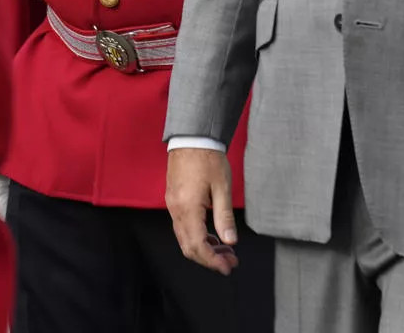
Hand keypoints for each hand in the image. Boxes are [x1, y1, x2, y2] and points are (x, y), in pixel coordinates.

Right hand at [166, 147, 238, 274]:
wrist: (192, 136)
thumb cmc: (208, 158)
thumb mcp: (222, 188)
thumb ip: (225, 217)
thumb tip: (230, 242)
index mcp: (188, 208)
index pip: (198, 246)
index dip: (212, 261)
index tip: (227, 267)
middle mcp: (176, 209)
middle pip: (188, 247)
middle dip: (209, 259)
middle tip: (230, 262)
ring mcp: (173, 205)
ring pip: (185, 238)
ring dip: (204, 248)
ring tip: (226, 250)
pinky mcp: (174, 200)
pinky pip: (183, 227)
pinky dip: (197, 236)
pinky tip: (213, 236)